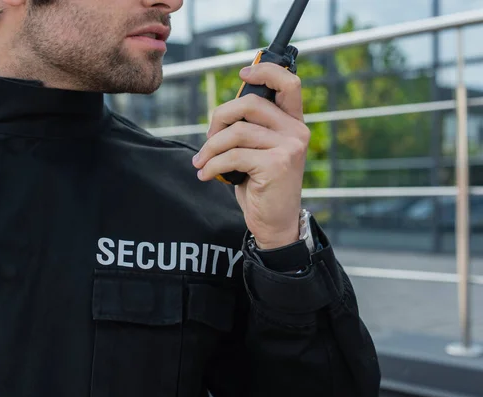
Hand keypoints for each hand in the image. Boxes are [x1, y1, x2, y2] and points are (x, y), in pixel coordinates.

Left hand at [192, 63, 309, 249]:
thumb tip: (224, 110)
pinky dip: (212, 165)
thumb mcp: (258, 151)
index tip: (242, 74)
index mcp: (293, 123)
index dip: (265, 70)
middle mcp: (296, 131)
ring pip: (237, 132)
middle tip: (209, 138)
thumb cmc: (262, 185)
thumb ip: (250, 127)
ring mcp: (289, 147)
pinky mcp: (276, 165)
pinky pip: (233, 155)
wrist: (275, 223)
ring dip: (211, 147)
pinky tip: (206, 175)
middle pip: (250, 104)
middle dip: (220, 117)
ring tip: (202, 162)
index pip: (289, 83)